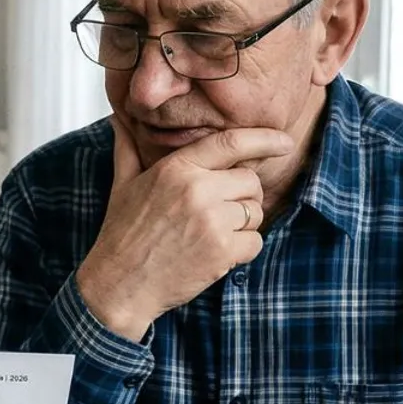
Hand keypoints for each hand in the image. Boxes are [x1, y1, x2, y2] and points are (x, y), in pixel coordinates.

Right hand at [76, 119, 295, 339]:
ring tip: (211, 234)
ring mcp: (211, 221)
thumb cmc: (122, 234)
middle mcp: (196, 189)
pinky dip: (243, 250)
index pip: (232, 142)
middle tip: (219, 213)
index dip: (265, 139)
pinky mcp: (221, 251)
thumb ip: (127, 148)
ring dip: (242, 224)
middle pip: (250, 181)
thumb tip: (118, 119)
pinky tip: (216, 254)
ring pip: (255, 211)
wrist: (119, 284)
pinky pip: (256, 241)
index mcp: (176, 168)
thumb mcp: (123, 185)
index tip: (284, 142)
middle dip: (243, 196)